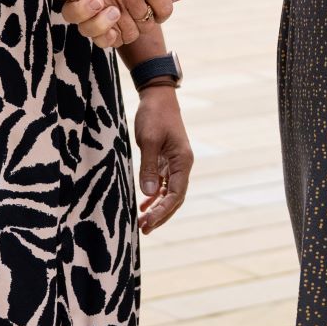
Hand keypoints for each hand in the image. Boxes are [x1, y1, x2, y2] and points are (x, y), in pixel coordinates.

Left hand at [132, 86, 193, 232]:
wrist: (158, 96)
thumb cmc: (154, 115)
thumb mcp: (149, 140)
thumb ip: (149, 167)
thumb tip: (148, 194)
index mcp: (183, 161)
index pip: (176, 194)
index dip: (162, 211)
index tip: (148, 222)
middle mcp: (182, 165)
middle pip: (175, 198)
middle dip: (161, 215)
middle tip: (144, 229)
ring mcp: (175, 163)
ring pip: (169, 193)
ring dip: (157, 208)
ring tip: (143, 224)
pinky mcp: (166, 160)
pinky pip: (162, 184)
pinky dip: (154, 196)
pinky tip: (144, 205)